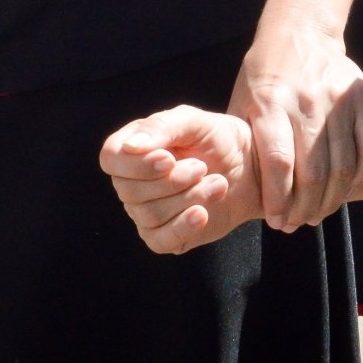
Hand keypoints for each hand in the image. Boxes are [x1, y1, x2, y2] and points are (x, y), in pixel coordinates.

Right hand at [101, 106, 261, 253]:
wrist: (251, 168)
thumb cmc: (219, 139)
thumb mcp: (196, 122)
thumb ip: (163, 127)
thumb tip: (131, 145)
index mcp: (133, 148)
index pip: (111, 158)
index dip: (136, 163)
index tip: (169, 158)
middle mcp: (132, 181)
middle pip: (130, 190)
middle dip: (172, 180)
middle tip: (203, 167)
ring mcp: (146, 211)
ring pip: (149, 214)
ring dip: (188, 198)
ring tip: (218, 183)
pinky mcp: (164, 236)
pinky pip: (160, 240)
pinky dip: (183, 226)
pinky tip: (203, 213)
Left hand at [228, 23, 362, 232]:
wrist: (300, 30)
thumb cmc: (262, 74)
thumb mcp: (241, 102)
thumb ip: (246, 144)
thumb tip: (242, 192)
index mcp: (269, 105)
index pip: (278, 164)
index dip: (278, 200)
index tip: (275, 220)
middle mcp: (305, 102)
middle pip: (313, 170)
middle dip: (305, 207)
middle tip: (297, 223)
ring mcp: (336, 98)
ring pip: (342, 164)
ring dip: (331, 199)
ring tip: (318, 214)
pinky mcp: (359, 95)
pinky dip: (358, 173)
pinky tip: (345, 189)